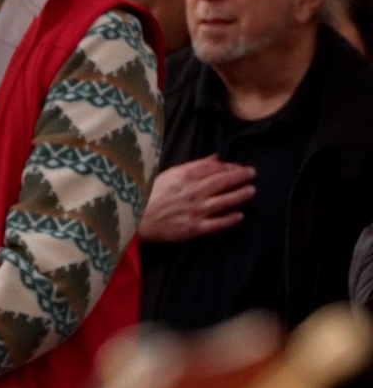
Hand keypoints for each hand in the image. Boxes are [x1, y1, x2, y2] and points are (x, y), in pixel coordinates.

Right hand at [139, 156, 254, 242]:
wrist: (136, 221)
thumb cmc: (150, 196)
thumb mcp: (169, 175)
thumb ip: (194, 166)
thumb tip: (216, 159)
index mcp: (185, 177)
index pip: (215, 167)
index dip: (230, 166)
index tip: (237, 167)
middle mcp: (193, 192)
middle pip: (225, 181)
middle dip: (242, 176)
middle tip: (252, 174)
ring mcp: (195, 211)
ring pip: (226, 201)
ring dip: (242, 194)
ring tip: (251, 191)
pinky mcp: (195, 228)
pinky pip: (218, 223)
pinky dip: (231, 219)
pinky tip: (240, 215)